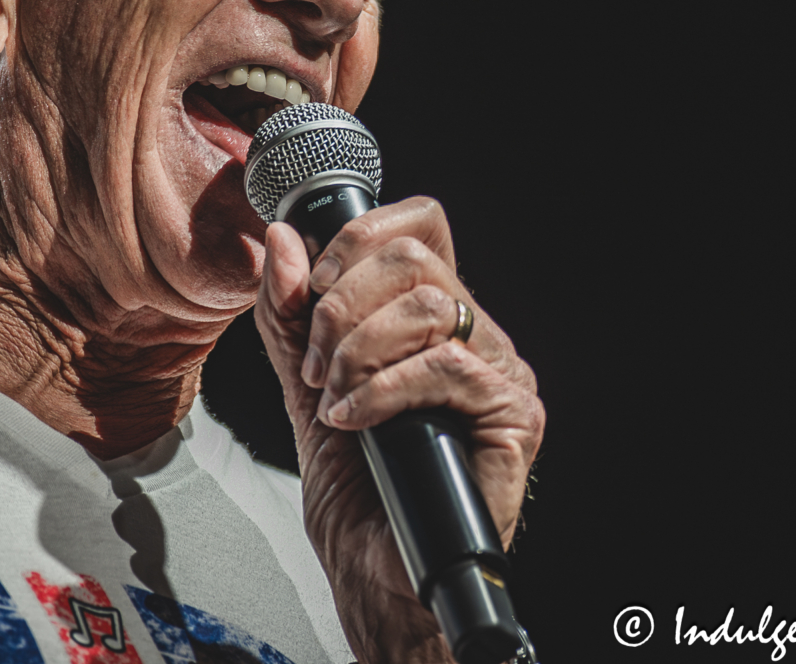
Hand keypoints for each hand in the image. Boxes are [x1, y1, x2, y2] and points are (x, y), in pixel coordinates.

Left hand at [253, 197, 543, 662]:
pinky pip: (444, 365)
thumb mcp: (305, 385)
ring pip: (429, 304)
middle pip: (415, 255)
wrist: (376, 571)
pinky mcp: (515, 414)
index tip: (311, 289)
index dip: (357, 239)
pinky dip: (382, 388)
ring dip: (357, 349)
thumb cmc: (356, 489)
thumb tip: (280, 239)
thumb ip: (290, 316)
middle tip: (316, 363)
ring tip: (334, 397)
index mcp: (436, 315)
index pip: (419, 224)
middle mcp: (477, 334)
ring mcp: (501, 372)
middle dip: (341, 304)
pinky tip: (354, 420)